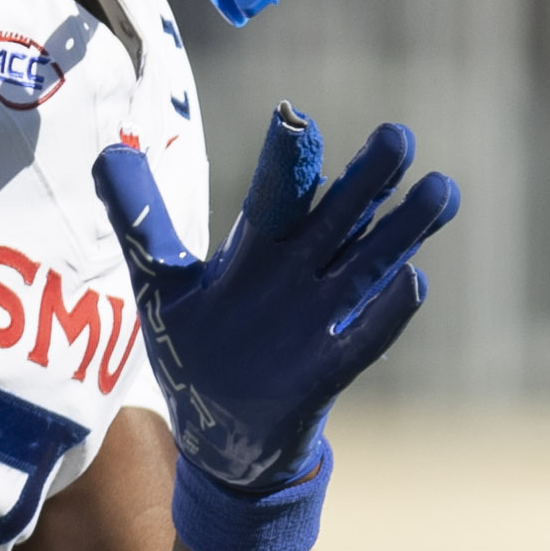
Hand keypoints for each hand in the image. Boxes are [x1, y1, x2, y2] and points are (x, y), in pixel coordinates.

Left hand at [90, 111, 458, 496]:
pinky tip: (413, 282)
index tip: (298, 120)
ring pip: (366, 266)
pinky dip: (386, 314)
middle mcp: (295, 274)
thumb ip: (140, 219)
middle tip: (398, 135)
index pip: (277, 194)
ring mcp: (317, 319)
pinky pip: (363, 339)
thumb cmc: (192, 348)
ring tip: (442, 190)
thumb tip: (108, 152)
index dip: (287, 162)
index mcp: (256, 248)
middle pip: (336, 219)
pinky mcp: (328, 369)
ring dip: (401, 232)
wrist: (217, 430)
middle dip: (366, 180)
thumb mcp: (158, 282)